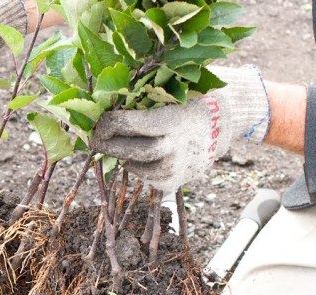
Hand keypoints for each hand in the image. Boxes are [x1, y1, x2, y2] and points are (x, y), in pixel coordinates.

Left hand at [90, 65, 269, 192]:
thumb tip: (101, 99)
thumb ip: (142, 95)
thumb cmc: (188, 101)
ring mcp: (175, 168)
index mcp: (172, 120)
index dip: (108, 123)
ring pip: (135, 166)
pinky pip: (145, 177)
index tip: (97, 122)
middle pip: (130, 151)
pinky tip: (142, 155)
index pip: (130, 124)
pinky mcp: (173, 183)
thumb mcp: (171, 90)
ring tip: (120, 144)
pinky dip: (138, 166)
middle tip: (95, 139)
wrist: (221, 125)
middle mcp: (174, 147)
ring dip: (123, 155)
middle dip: (108, 145)